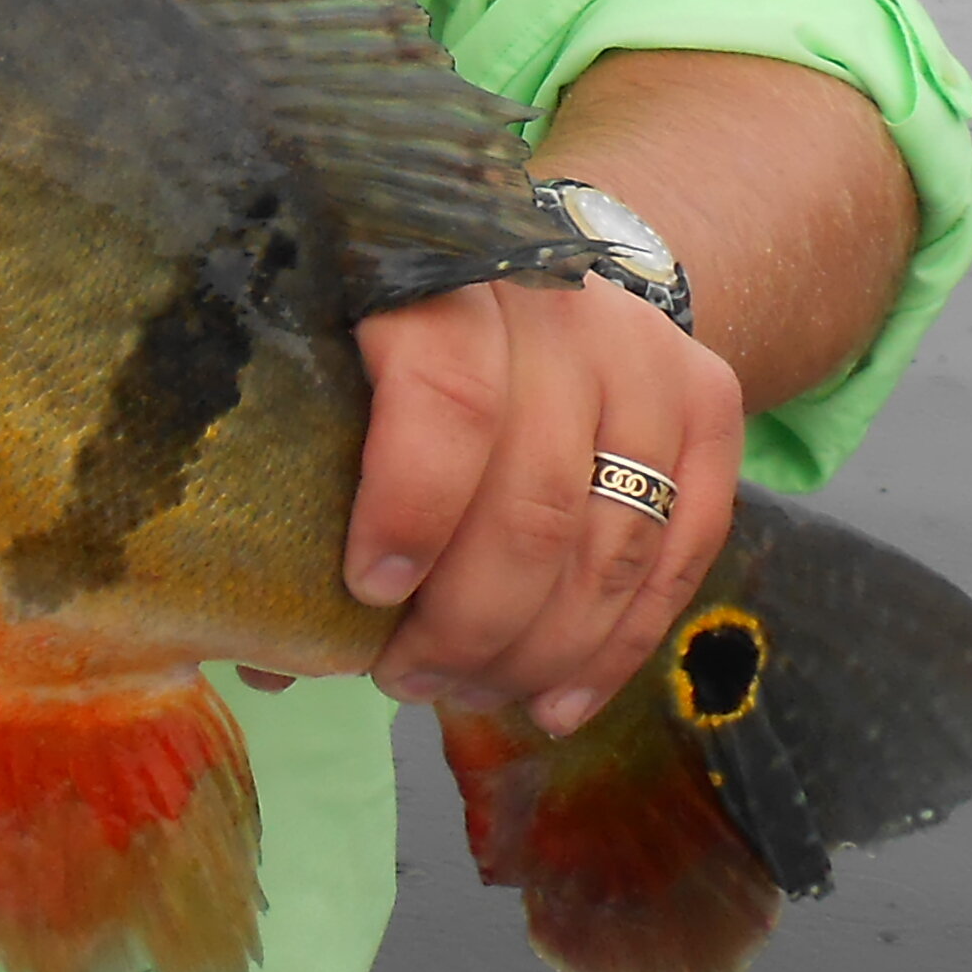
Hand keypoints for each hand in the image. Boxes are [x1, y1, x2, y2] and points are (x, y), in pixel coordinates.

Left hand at [339, 276, 742, 734]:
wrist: (531, 272)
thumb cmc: (398, 342)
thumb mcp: (331, 366)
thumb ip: (297, 484)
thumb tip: (263, 653)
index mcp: (437, 278)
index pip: (449, 395)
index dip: (414, 508)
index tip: (369, 593)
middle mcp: (555, 305)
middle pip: (535, 496)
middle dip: (471, 620)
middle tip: (410, 679)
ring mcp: (645, 353)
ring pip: (612, 538)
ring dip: (541, 649)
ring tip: (473, 693)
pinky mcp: (708, 399)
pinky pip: (682, 550)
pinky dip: (619, 644)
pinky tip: (559, 700)